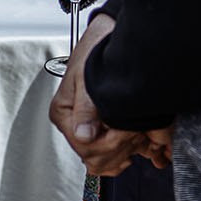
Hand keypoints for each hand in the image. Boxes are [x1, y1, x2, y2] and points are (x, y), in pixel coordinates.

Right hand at [46, 13, 166, 175]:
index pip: (84, 147)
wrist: (108, 39)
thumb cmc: (95, 53)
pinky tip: (135, 145)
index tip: (127, 132)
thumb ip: (86, 108)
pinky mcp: (100, 129)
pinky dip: (125, 153)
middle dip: (118, 149)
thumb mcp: (88, 78)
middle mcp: (72, 124)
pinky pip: (110, 157)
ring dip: (123, 153)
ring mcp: (86, 128)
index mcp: (63, 113)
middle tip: (136, 134)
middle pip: (93, 158)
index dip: (109, 143)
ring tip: (138, 137)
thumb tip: (84, 135)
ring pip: (103, 162)